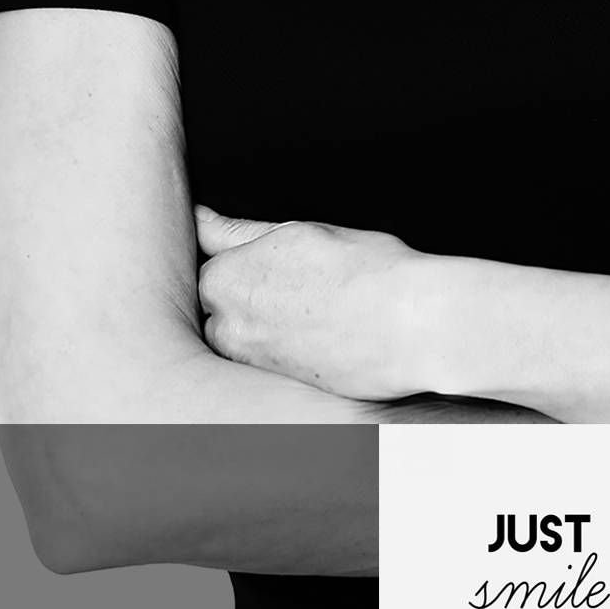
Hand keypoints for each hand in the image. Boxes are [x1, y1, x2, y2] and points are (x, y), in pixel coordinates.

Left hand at [195, 207, 426, 399]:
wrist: (410, 325)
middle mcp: (229, 329)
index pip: (209, 255)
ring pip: (242, 337)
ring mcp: (253, 365)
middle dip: (247, 291)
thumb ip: (241, 231)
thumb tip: (199, 217)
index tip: (269, 254)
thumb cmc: (364, 270)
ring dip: (263, 325)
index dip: (243, 251)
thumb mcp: (300, 230)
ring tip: (312, 308)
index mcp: (225, 280)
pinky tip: (321, 334)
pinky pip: (268, 365)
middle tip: (299, 280)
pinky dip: (287, 350)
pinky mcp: (281, 391)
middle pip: (220, 303)